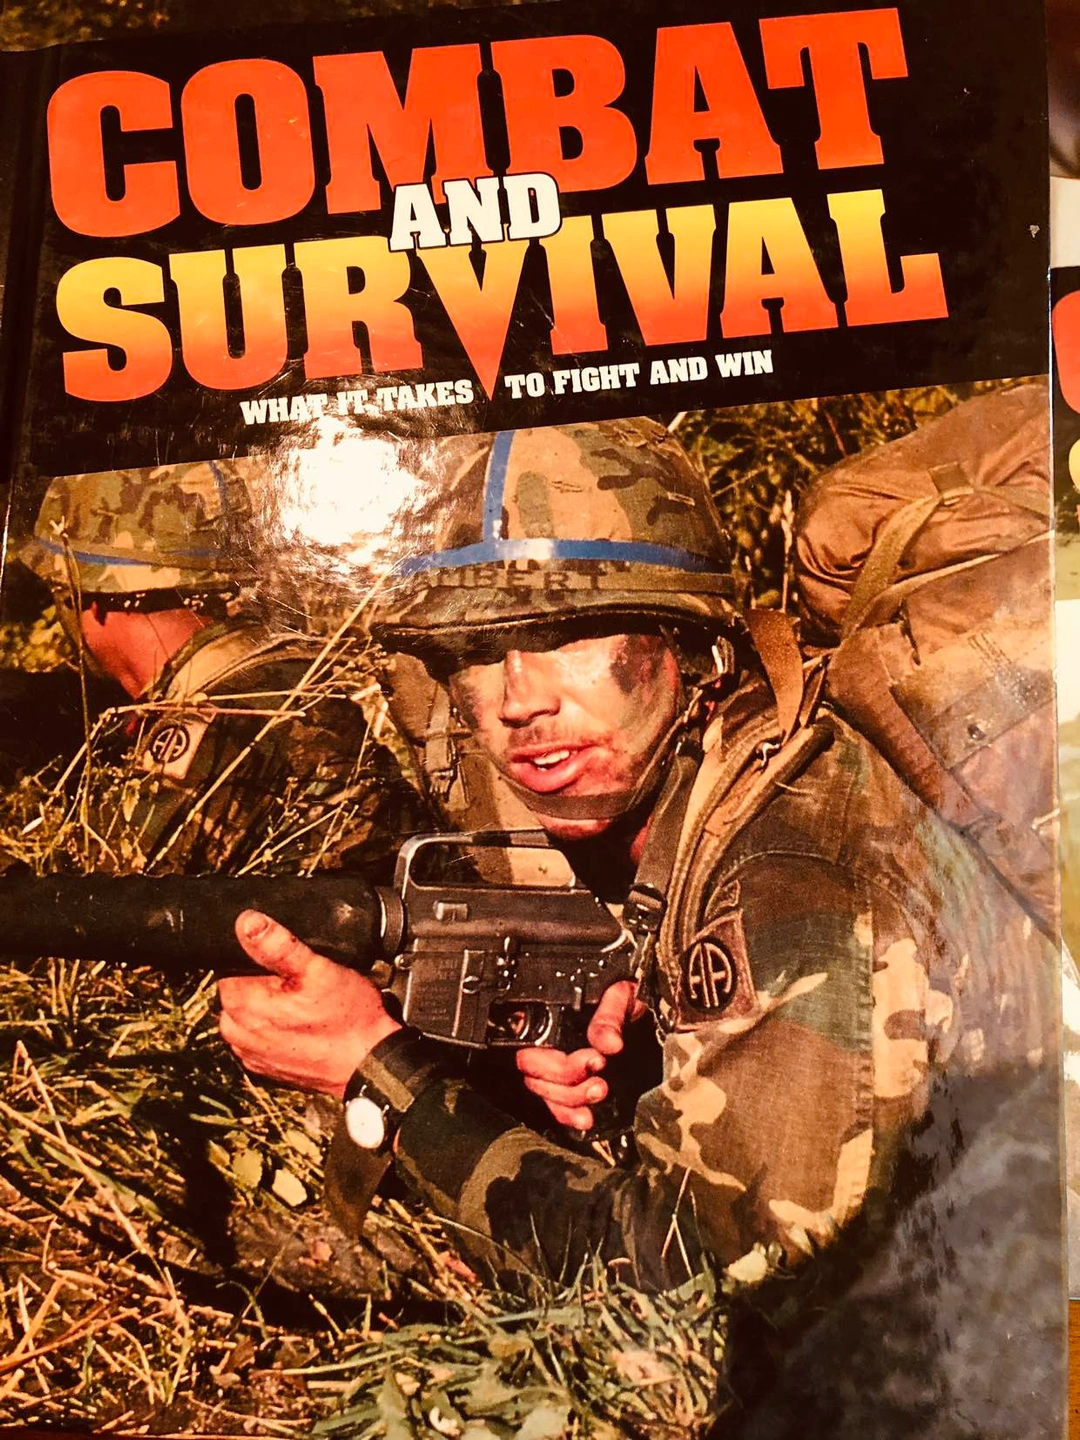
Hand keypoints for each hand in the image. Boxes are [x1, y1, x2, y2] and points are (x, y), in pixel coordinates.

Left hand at [218, 910, 399, 1096]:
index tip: (288, 964)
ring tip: (306, 1005)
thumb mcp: (318, 970)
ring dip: (271, 1005)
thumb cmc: (348, 1019)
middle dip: (265, 981)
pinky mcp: (265, 1066)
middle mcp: (237, 1031)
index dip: (260, 958)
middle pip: (240, 988)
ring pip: (251, 1012)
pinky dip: (278, 1028)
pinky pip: (262, 1035)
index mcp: (241, 1004)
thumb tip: (247, 921)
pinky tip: (304, 1025)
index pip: (231, 964)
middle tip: (302, 984)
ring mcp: (251, 1052)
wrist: (369, 1063)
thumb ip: (278, 944)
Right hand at [515, 980, 643, 1129]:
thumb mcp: (621, 994)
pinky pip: (557, 1108)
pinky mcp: (569, 1085)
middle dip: (567, 1080)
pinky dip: (569, 1116)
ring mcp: (556, 1066)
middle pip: (534, 1073)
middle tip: (599, 1074)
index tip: (593, 1059)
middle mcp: (547, 1043)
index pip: (530, 1045)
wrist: (642, 1004)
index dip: (555, 1060)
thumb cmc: (625, 995)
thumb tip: (610, 1044)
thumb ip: (610, 1016)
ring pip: (545, 1092)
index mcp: (551, 1016)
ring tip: (600, 1090)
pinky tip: (587, 1119)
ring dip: (572, 1098)